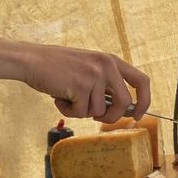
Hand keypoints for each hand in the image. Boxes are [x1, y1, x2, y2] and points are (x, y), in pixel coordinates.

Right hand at [19, 46, 150, 124]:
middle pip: (125, 103)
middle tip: (95, 116)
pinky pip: (81, 112)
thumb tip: (124, 111)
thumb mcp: (89, 69)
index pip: (142, 81)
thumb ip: (106, 85)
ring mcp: (94, 75)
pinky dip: (68, 111)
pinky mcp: (81, 86)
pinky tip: (59, 98)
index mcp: (111, 60)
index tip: (138, 115)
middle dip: (111, 116)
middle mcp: (106, 66)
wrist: (31, 60)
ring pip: (99, 111)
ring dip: (82, 111)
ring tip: (68, 98)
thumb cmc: (58, 68)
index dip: (145, 101)